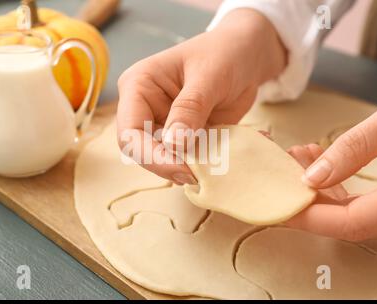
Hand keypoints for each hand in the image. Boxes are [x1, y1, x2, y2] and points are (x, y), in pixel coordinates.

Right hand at [117, 9, 286, 183]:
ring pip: (164, 160)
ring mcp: (163, 124)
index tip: (184, 169)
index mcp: (139, 86)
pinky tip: (228, 159)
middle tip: (198, 176)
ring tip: (217, 167)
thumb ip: (190, 108)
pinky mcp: (183, 137)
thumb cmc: (224, 53)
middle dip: (168, 166)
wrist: (246, 55)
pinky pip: (189, 158)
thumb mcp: (209, 76)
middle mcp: (145, 108)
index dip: (152, 155)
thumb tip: (173, 145)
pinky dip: (206, 164)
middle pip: (142, 151)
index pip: (130, 130)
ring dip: (189, 168)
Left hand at [286, 98, 376, 240]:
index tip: (276, 204)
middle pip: (347, 223)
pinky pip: (365, 204)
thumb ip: (356, 148)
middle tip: (280, 175)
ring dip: (320, 192)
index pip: (349, 223)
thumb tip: (312, 176)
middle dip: (308, 201)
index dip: (308, 216)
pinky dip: (338, 187)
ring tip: (298, 157)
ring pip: (354, 215)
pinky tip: (321, 161)